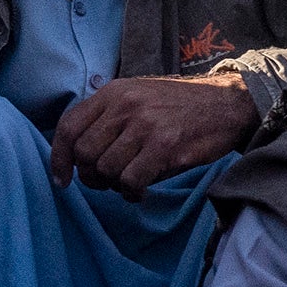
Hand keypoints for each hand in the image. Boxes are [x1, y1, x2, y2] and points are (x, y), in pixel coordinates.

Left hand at [52, 74, 257, 189]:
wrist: (228, 104)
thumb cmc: (181, 106)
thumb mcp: (139, 96)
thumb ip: (109, 116)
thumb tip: (80, 154)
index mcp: (114, 92)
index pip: (69, 126)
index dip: (58, 157)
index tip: (62, 178)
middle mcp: (125, 106)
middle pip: (85, 153)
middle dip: (90, 176)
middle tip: (106, 182)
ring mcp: (145, 125)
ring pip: (106, 170)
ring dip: (114, 186)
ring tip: (129, 183)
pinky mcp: (165, 146)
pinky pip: (131, 181)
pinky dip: (132, 193)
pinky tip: (141, 191)